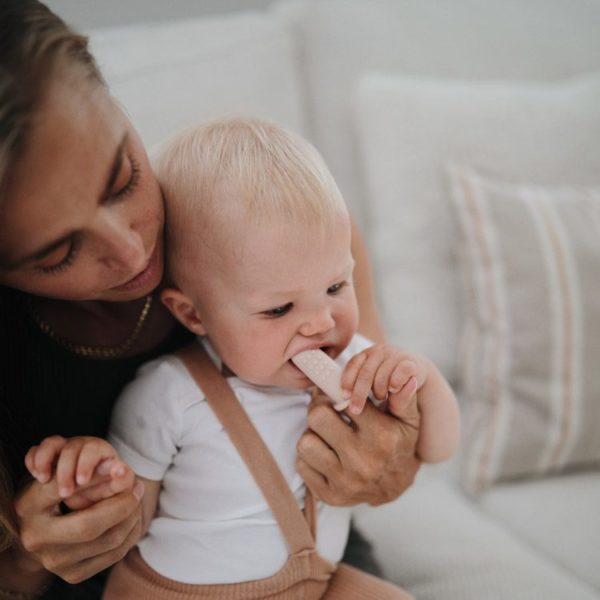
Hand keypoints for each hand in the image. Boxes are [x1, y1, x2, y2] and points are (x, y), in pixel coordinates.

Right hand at [14, 468, 143, 583]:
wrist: (42, 531)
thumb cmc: (56, 493)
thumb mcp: (63, 475)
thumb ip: (88, 471)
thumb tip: (122, 469)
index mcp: (27, 507)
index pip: (65, 489)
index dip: (97, 479)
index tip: (122, 468)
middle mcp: (36, 539)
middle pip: (89, 525)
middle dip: (122, 504)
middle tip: (138, 486)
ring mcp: (54, 561)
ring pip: (109, 540)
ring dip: (132, 516)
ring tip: (136, 499)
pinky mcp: (73, 574)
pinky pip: (115, 554)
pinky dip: (131, 532)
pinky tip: (133, 517)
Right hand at [25, 436, 134, 508]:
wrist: (93, 495)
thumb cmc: (108, 491)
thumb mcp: (116, 488)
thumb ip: (121, 481)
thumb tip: (122, 471)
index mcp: (101, 450)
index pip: (92, 448)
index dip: (86, 463)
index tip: (82, 481)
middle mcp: (82, 446)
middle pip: (71, 447)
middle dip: (65, 470)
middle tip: (65, 492)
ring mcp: (63, 450)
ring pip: (51, 444)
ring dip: (45, 462)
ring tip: (44, 481)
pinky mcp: (47, 459)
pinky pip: (35, 451)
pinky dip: (33, 460)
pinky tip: (36, 477)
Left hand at [296, 388, 420, 505]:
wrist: (395, 486)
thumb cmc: (398, 444)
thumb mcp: (408, 420)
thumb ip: (404, 398)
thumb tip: (407, 380)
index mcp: (381, 437)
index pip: (342, 401)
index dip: (335, 394)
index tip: (336, 397)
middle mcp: (362, 461)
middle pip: (317, 418)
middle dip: (319, 410)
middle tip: (326, 411)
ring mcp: (344, 481)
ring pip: (305, 443)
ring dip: (312, 435)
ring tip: (326, 435)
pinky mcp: (329, 495)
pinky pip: (301, 465)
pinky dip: (309, 457)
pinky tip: (325, 453)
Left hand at [340, 344, 426, 414]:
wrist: (417, 375)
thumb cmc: (388, 383)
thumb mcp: (371, 384)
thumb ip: (359, 387)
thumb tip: (343, 395)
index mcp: (367, 354)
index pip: (353, 363)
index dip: (347, 379)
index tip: (344, 395)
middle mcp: (380, 351)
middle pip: (366, 372)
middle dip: (359, 393)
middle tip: (355, 409)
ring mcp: (396, 355)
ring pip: (382, 374)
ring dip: (379, 390)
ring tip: (381, 398)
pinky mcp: (412, 363)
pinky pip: (401, 372)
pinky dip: (396, 383)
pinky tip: (393, 390)